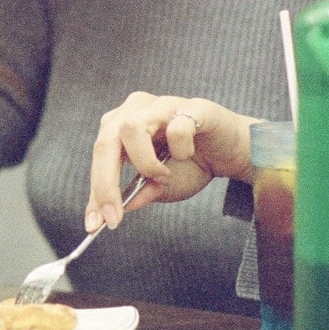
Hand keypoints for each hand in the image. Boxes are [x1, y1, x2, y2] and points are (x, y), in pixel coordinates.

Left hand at [86, 92, 254, 230]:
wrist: (234, 152)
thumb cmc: (195, 164)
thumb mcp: (163, 187)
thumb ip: (139, 194)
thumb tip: (116, 209)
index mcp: (122, 127)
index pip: (99, 157)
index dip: (96, 192)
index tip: (94, 225)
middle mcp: (136, 110)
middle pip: (105, 141)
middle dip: (106, 183)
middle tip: (115, 215)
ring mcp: (162, 104)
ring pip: (130, 128)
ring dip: (144, 163)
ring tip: (163, 175)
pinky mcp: (192, 106)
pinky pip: (176, 128)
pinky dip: (180, 149)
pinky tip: (189, 153)